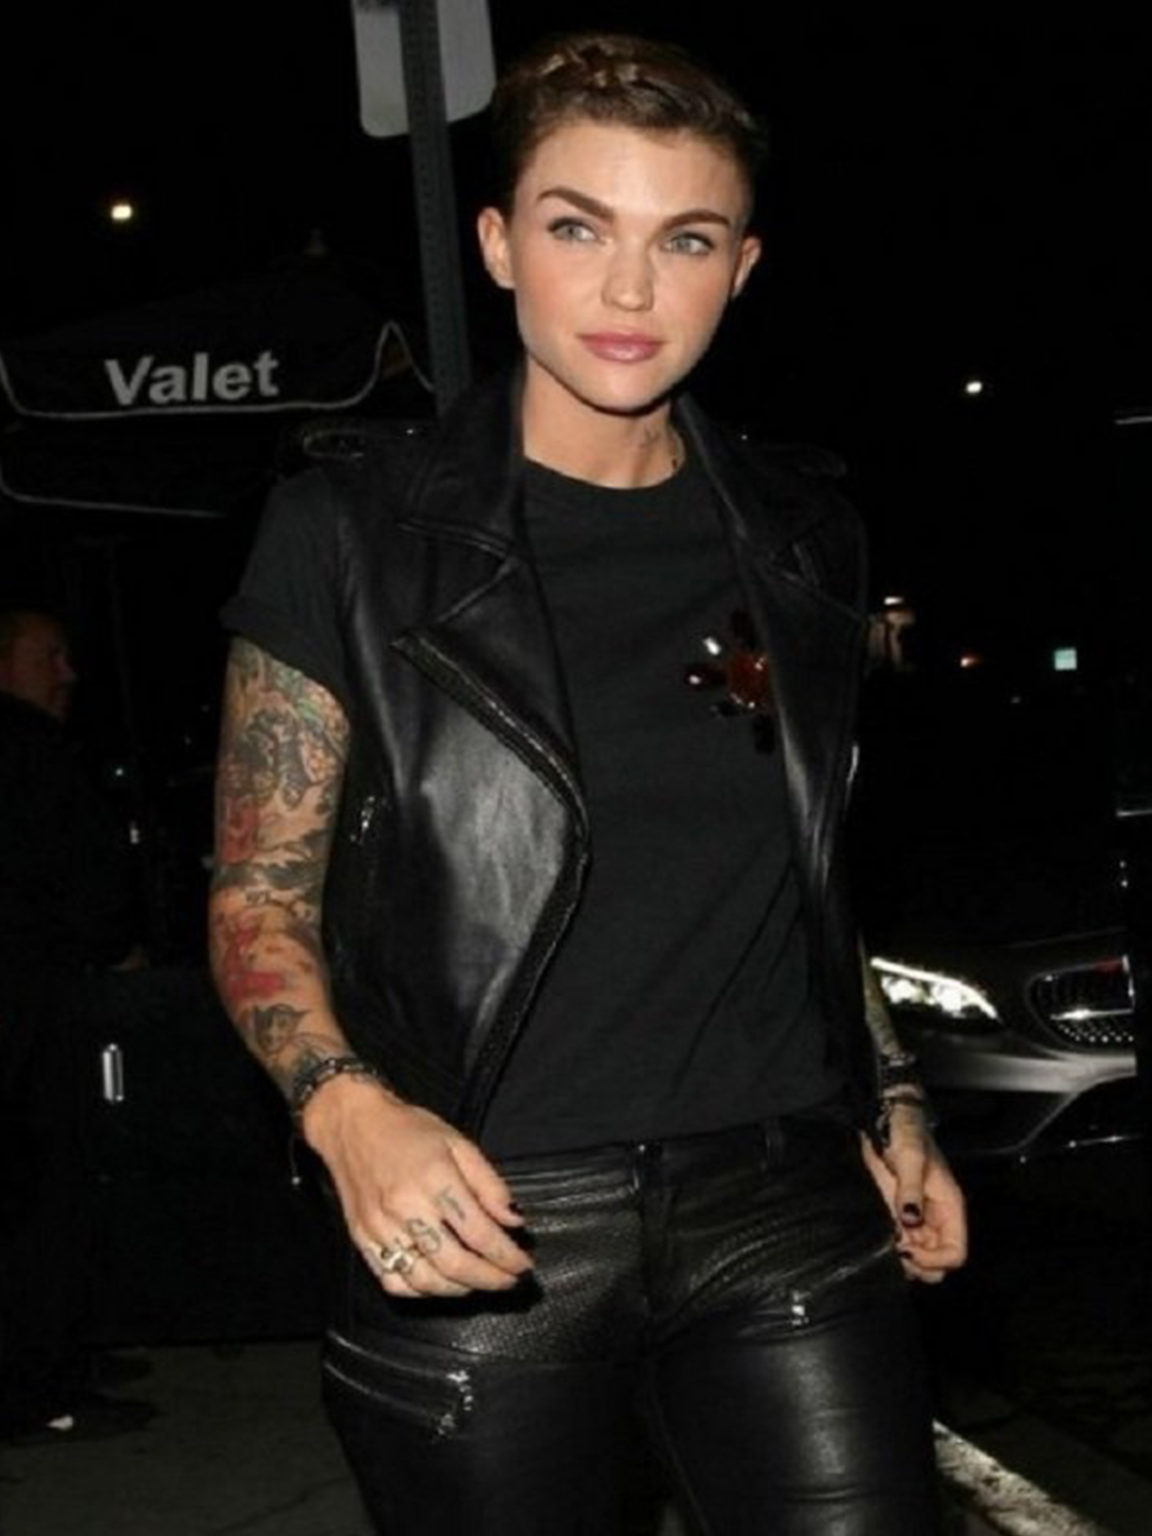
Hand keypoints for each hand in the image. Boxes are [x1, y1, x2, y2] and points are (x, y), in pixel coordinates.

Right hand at [301, 1075, 531, 1298]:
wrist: (352, 1124)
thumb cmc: (408, 1130)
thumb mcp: (458, 1143)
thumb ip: (489, 1184)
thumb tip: (513, 1220)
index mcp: (434, 1178)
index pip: (479, 1232)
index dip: (506, 1255)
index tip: (523, 1265)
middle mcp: (405, 1207)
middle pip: (454, 1263)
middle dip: (489, 1280)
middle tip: (509, 1282)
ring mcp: (380, 1228)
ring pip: (425, 1280)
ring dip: (459, 1289)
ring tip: (479, 1282)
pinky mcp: (362, 1240)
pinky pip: (393, 1281)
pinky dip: (421, 1291)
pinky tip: (440, 1281)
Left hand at [859, 1104, 966, 1283]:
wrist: (888, 1122)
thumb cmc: (906, 1133)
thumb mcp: (909, 1156)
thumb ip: (910, 1188)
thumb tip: (910, 1219)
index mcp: (950, 1207)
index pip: (956, 1253)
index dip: (935, 1260)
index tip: (908, 1250)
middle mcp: (937, 1219)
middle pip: (939, 1264)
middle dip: (919, 1265)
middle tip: (896, 1249)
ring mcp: (918, 1221)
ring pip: (920, 1259)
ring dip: (905, 1259)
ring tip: (887, 1242)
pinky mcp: (900, 1217)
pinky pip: (903, 1246)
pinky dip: (893, 1249)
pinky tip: (882, 1237)